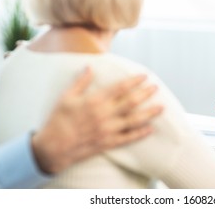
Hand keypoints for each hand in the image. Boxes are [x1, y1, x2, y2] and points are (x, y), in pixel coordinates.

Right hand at [31, 67, 162, 173]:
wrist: (54, 147)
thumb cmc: (58, 120)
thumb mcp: (66, 97)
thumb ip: (81, 82)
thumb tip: (90, 67)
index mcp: (95, 101)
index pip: (120, 88)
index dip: (134, 81)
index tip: (144, 76)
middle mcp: (104, 114)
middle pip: (131, 102)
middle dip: (146, 94)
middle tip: (156, 87)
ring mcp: (108, 130)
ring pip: (134, 120)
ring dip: (149, 113)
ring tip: (161, 107)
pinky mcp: (108, 143)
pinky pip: (128, 138)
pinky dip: (140, 133)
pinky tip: (150, 129)